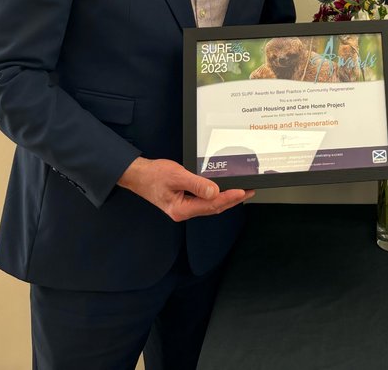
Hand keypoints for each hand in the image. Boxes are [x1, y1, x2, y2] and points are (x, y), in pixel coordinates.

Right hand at [118, 156, 252, 220]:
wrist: (138, 175)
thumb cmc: (153, 176)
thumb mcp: (176, 176)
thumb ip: (196, 184)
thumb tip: (214, 191)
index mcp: (181, 209)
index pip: (211, 205)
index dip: (228, 198)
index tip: (242, 191)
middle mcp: (184, 212)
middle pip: (213, 208)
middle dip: (232, 200)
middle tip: (249, 191)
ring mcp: (184, 208)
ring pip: (209, 206)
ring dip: (226, 199)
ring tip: (241, 192)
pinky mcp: (184, 202)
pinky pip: (203, 201)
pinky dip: (216, 196)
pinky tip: (222, 192)